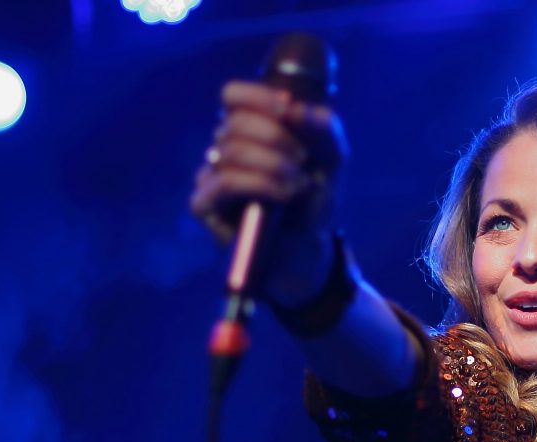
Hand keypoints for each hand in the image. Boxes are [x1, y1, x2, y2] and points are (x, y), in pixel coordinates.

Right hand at [189, 81, 348, 298]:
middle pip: (235, 122)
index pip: (234, 97)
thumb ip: (323, 126)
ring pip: (231, 151)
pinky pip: (225, 181)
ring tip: (299, 184)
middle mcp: (224, 150)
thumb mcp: (331, 159)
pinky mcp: (205, 206)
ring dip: (273, 164)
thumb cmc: (313, 203)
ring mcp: (210, 178)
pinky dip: (260, 184)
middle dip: (276, 137)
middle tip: (304, 160)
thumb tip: (293, 107)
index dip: (258, 97)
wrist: (309, 250)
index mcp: (249, 132)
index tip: (288, 110)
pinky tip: (284, 196)